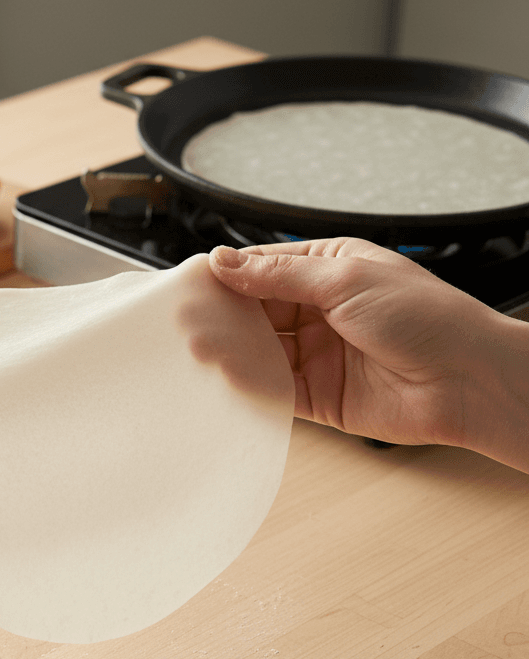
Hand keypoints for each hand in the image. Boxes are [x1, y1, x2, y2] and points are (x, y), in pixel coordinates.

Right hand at [209, 238, 528, 469]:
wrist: (470, 382)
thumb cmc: (428, 318)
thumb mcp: (345, 279)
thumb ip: (278, 275)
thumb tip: (225, 262)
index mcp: (327, 269)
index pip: (261, 268)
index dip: (225, 275)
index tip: (191, 283)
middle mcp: (318, 310)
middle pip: (253, 311)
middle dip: (222, 316)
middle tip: (187, 320)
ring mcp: (316, 353)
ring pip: (257, 350)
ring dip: (230, 350)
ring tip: (200, 349)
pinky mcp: (317, 396)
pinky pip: (272, 389)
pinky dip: (248, 385)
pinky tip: (228, 378)